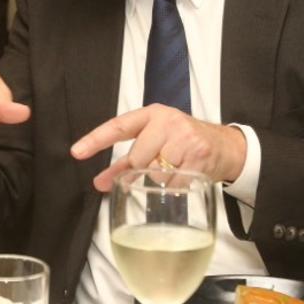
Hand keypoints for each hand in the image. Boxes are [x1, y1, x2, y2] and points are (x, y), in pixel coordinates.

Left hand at [69, 104, 246, 191]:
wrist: (227, 147)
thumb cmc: (185, 144)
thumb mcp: (156, 142)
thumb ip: (127, 161)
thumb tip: (100, 183)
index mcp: (151, 114)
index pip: (117, 126)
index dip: (95, 140)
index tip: (76, 152)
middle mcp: (167, 121)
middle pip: (137, 158)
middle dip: (141, 170)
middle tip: (157, 167)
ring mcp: (184, 137)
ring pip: (155, 173)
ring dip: (161, 180)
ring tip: (176, 168)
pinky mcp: (199, 155)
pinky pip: (174, 184)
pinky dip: (176, 188)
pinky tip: (186, 177)